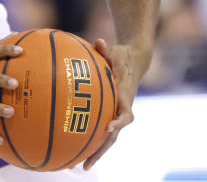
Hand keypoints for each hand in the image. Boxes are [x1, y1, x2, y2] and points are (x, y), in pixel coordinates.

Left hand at [84, 38, 142, 169]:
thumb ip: (107, 49)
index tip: (109, 127)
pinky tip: (73, 148)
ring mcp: (116, 114)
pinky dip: (89, 140)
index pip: (126, 114)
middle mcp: (121, 110)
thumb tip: (99, 40)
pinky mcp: (109, 115)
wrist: (133, 63)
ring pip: (107, 139)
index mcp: (125, 97)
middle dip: (101, 150)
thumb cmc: (121, 56)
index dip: (119, 122)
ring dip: (95, 153)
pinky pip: (99, 131)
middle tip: (86, 164)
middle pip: (114, 136)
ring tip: (79, 167)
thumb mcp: (116, 51)